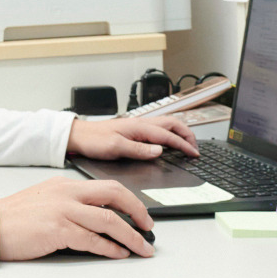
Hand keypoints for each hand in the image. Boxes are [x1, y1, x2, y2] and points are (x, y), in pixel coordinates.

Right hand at [0, 177, 154, 259]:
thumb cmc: (14, 218)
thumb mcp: (45, 200)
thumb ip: (69, 204)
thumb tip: (96, 219)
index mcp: (65, 184)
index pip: (107, 186)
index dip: (129, 200)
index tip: (140, 213)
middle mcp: (67, 192)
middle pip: (115, 194)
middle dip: (138, 211)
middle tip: (149, 227)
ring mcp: (63, 209)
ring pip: (109, 219)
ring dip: (130, 236)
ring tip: (142, 248)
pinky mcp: (58, 229)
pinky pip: (92, 238)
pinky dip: (110, 247)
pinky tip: (119, 253)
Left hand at [66, 115, 198, 160]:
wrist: (80, 135)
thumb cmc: (94, 140)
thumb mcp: (115, 148)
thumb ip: (138, 149)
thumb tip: (159, 151)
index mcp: (139, 127)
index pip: (168, 135)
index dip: (184, 145)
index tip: (194, 154)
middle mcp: (141, 123)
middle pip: (173, 124)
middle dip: (188, 135)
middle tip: (196, 148)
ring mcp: (138, 125)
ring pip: (167, 123)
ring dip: (180, 131)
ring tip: (188, 142)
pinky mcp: (134, 129)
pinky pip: (158, 127)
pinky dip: (170, 132)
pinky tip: (169, 139)